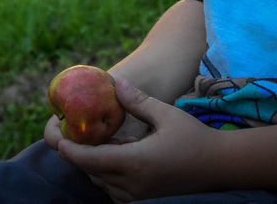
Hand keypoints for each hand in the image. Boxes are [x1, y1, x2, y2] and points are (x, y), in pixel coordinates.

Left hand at [56, 78, 219, 202]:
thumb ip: (138, 102)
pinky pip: (114, 188)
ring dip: (93, 163)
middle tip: (68, 131)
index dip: (68, 148)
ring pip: (101, 181)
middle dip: (78, 153)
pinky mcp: (143, 198)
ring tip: (92, 138)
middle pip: (91, 172)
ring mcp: (138, 195)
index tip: (57, 135)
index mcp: (134, 163)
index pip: (88, 160)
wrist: (220, 167)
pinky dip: (107, 172)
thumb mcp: (166, 115)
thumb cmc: (194, 138)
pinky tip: (115, 152)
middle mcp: (132, 184)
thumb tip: (117, 84)